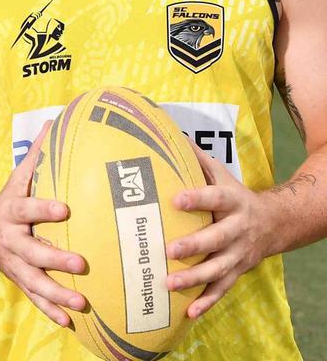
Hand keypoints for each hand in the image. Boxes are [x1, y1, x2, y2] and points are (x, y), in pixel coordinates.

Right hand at [0, 121, 86, 325]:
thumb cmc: (8, 200)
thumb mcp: (17, 178)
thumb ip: (38, 155)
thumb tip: (55, 121)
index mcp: (10, 212)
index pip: (26, 208)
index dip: (43, 208)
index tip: (65, 208)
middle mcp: (10, 240)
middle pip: (32, 251)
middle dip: (55, 259)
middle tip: (81, 263)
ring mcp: (13, 263)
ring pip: (33, 281)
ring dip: (57, 293)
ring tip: (82, 302)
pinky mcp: (18, 279)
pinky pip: (34, 298)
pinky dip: (50, 310)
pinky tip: (70, 321)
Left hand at [166, 141, 273, 317]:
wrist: (276, 222)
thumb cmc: (234, 195)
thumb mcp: (221, 174)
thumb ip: (195, 158)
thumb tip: (168, 133)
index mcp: (233, 202)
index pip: (214, 198)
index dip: (197, 198)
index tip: (175, 199)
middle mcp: (238, 229)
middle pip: (217, 239)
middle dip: (194, 245)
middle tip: (168, 250)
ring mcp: (239, 253)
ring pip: (218, 269)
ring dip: (194, 278)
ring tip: (168, 283)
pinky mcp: (238, 271)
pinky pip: (222, 289)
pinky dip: (207, 301)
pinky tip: (189, 312)